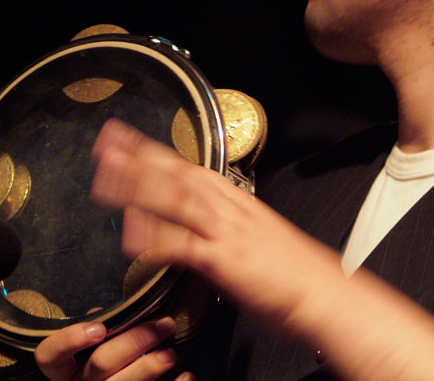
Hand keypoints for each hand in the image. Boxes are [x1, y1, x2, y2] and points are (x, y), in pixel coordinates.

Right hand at [34, 317, 192, 380]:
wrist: (118, 380)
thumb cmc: (108, 361)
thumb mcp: (94, 345)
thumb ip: (97, 329)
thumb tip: (102, 314)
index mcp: (66, 369)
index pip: (49, 356)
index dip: (70, 341)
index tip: (100, 328)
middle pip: (101, 364)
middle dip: (136, 341)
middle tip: (166, 323)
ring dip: (150, 367)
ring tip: (172, 353)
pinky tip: (187, 376)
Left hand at [89, 119, 349, 340]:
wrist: (327, 294)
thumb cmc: (297, 273)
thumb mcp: (261, 237)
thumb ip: (227, 228)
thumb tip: (203, 229)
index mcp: (238, 202)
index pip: (190, 169)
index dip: (157, 153)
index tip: (129, 140)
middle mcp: (230, 210)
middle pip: (178, 175)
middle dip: (140, 157)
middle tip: (107, 142)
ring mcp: (226, 233)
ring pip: (176, 200)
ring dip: (138, 185)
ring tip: (106, 175)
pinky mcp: (224, 261)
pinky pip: (182, 246)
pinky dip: (155, 238)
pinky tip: (130, 233)